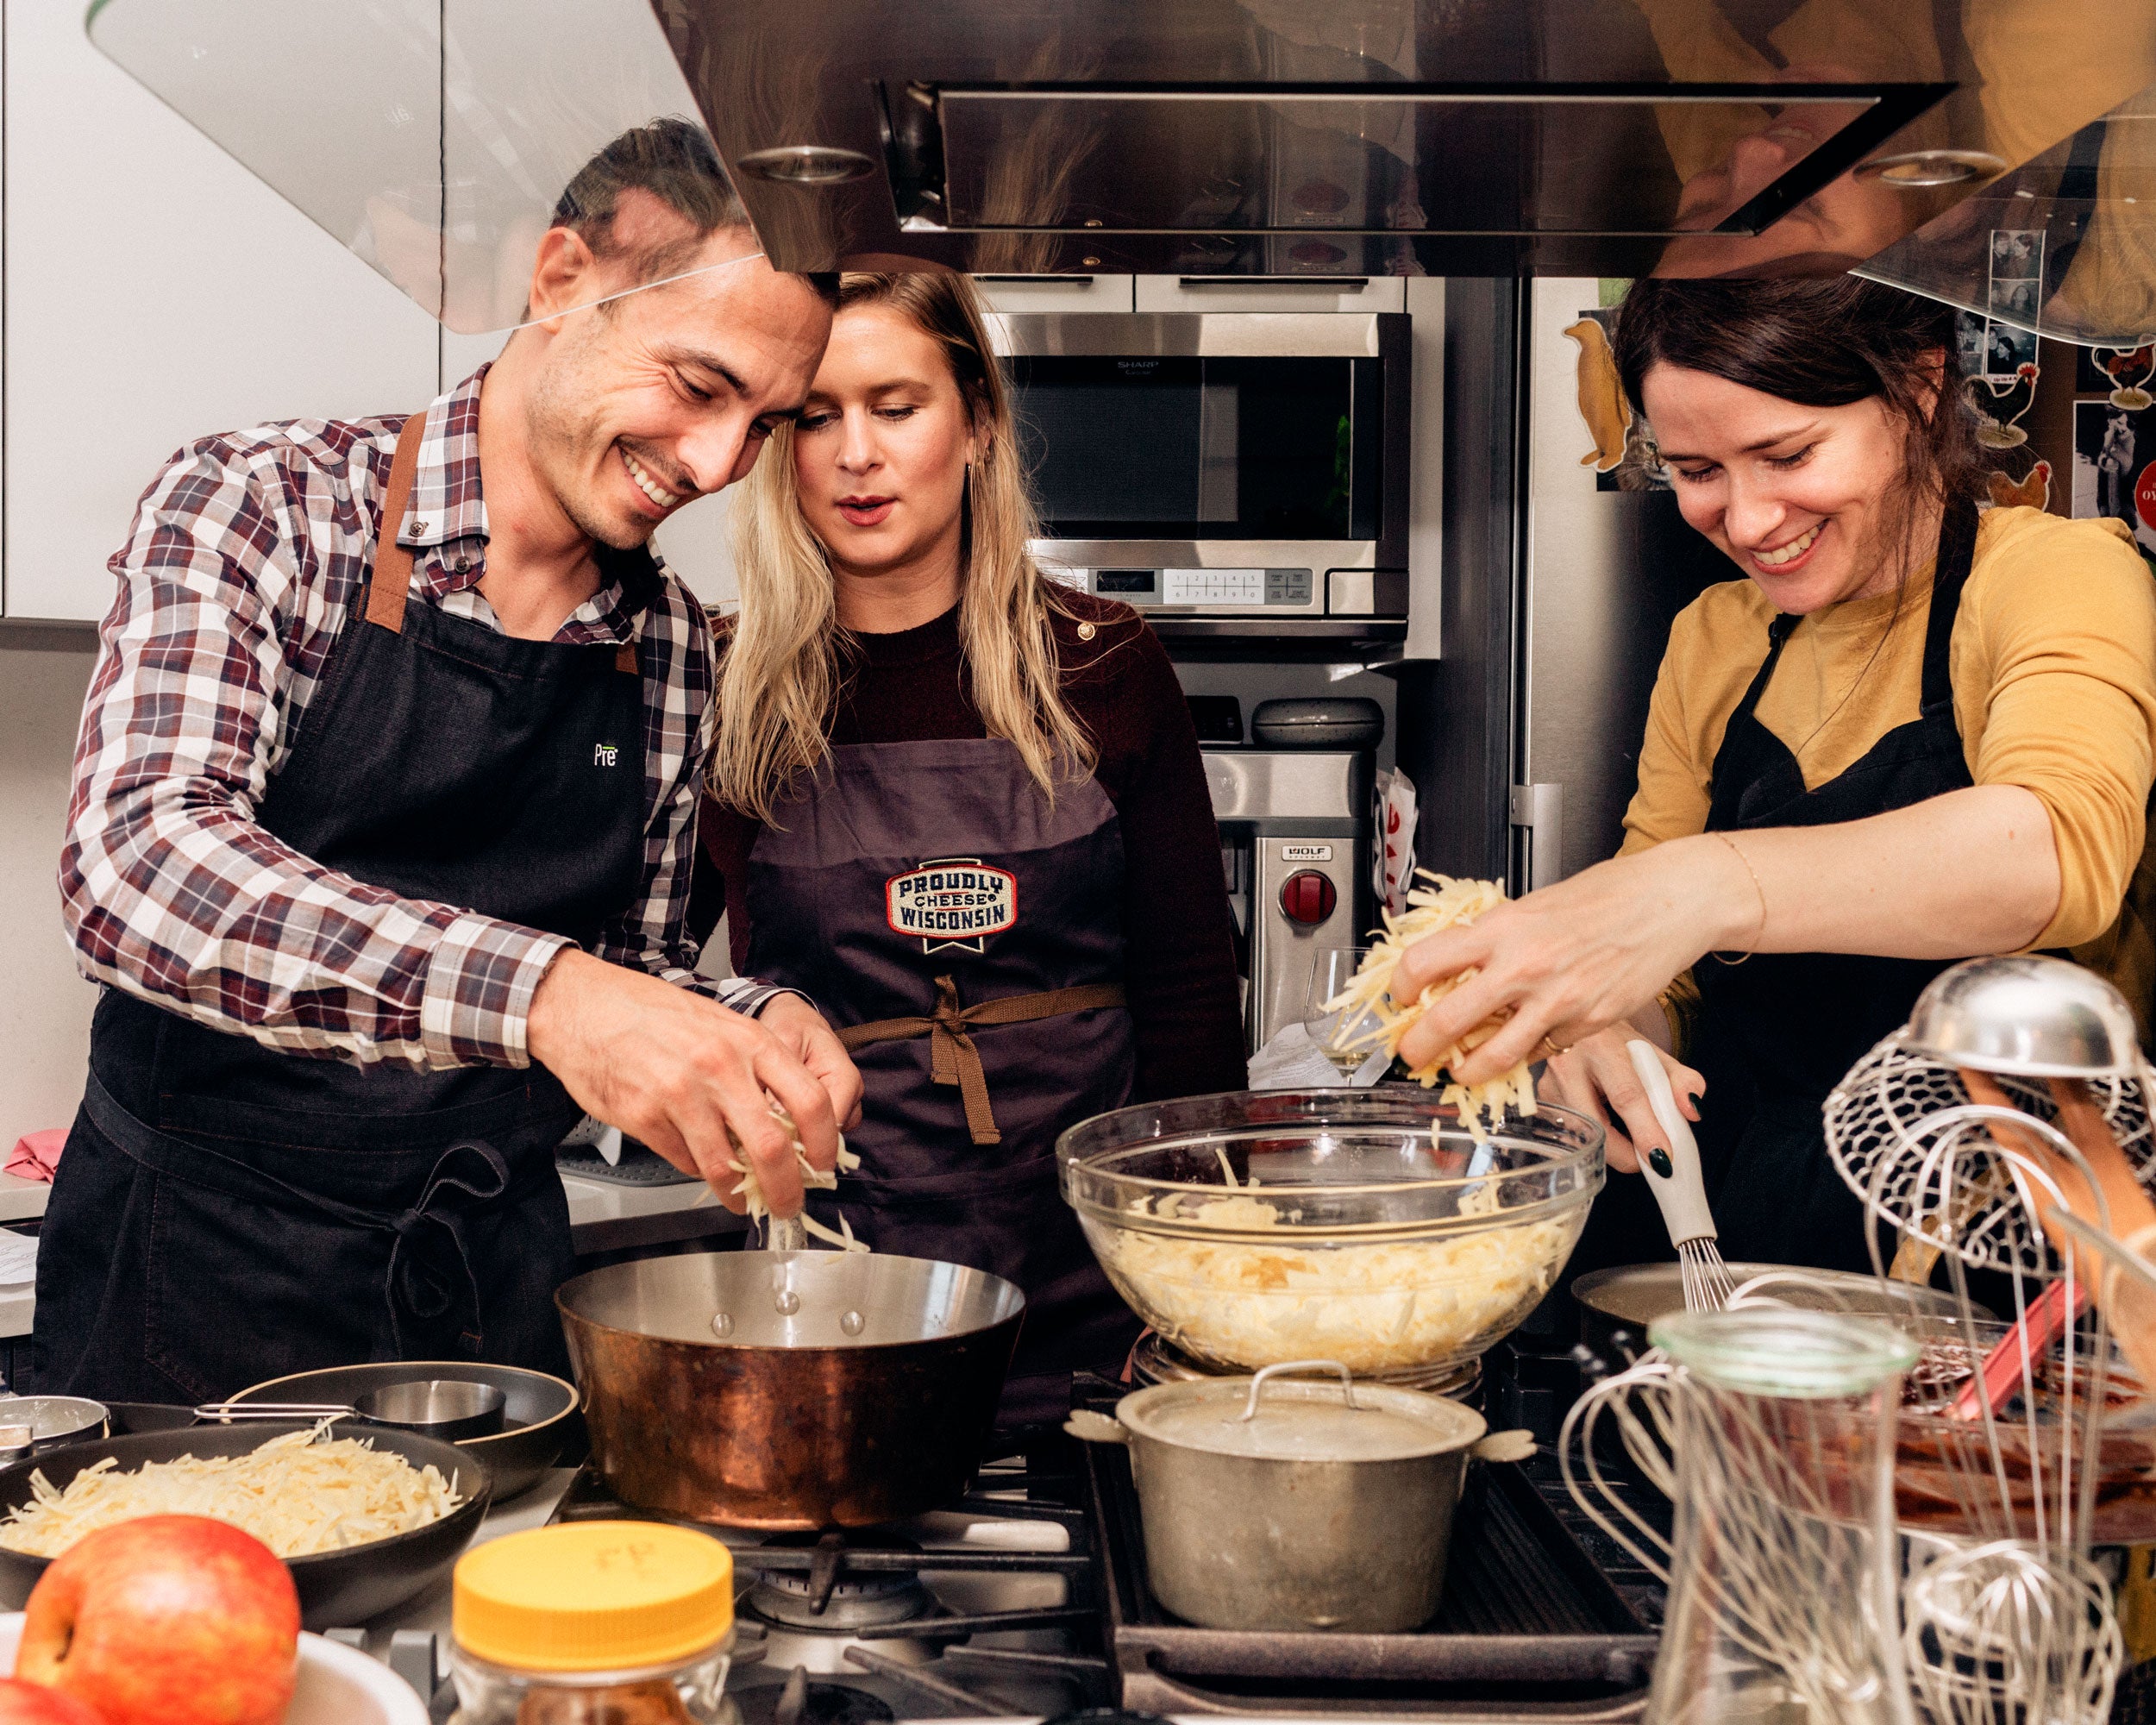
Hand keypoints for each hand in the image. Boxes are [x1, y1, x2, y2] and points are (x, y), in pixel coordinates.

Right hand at [526, 951, 845, 1217]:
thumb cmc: (653, 1012)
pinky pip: (684, 1162)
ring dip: (739, 1195)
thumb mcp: (721, 1025)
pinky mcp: (645, 1118)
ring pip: (726, 1167)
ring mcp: (680, 1094)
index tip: (824, 1166)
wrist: (585, 1006)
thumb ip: (756, 1069)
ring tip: (742, 1201)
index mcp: (749, 1041)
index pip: (811, 1100)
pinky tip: (700, 1166)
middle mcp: (720, 1067)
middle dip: (787, 1188)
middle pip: (773, 1148)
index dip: (825, 1144)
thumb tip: (790, 1123)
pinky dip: (698, 1173)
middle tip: (788, 1203)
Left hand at [1391, 835, 1750, 1084]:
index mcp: (1502, 928)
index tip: (1401, 997)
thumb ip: (1494, 939)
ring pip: (1493, 1055)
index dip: (1402, 987)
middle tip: (1411, 1055)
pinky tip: (1517, 1050)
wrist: (1668, 903)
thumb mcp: (1533, 906)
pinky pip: (1540, 1052)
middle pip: (1446, 1021)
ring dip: (1466, 1070)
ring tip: (1458, 1070)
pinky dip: (1522, 1056)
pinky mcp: (1586, 1024)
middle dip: (1417, 1048)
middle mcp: (1524, 966)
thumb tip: (1453, 968)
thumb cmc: (1604, 897)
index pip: (1425, 961)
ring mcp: (1556, 1001)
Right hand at [1542, 1029, 1702, 1174]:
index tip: (1662, 1156)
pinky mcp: (1540, 1100)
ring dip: (1612, 1147)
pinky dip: (1594, 1140)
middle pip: (1596, 1126)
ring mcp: (1548, 1084)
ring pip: (1583, 1135)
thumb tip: (1691, 1111)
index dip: (1645, 1129)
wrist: (1578, 1026)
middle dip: (1626, 1154)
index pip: (1626, 1094)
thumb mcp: (1655, 1054)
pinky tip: (1605, 1128)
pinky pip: (1572, 1133)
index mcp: (1601, 1045)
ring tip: (1629, 1137)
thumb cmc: (1617, 1043)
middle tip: (1649, 1162)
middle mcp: (1567, 1063)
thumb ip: (1682, 1081)